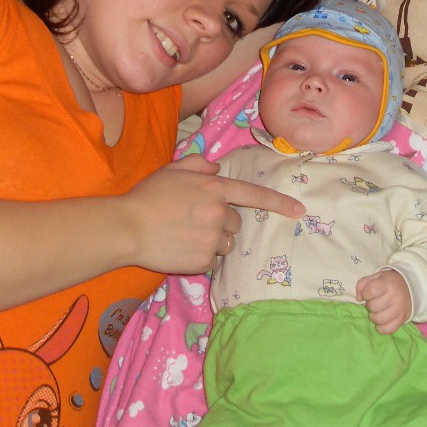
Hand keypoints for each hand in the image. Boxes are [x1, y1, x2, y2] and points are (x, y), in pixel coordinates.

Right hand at [123, 155, 303, 274]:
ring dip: (212, 241)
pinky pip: (211, 262)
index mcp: (214, 188)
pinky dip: (199, 258)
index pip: (254, 194)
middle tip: (192, 221)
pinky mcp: (204, 260)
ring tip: (183, 236)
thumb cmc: (147, 196)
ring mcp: (213, 237)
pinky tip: (179, 249)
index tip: (298, 211)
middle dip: (221, 223)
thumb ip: (197, 165)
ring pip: (226, 243)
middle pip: (236, 223)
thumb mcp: (172, 170)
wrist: (127, 227)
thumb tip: (216, 169)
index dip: (278, 203)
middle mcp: (219, 212)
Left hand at [356, 269, 411, 333]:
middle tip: (374, 302)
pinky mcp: (402, 320)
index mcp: (388, 284)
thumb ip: (363, 284)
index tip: (367, 294)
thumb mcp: (376, 277)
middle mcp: (395, 297)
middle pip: (373, 307)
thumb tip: (359, 298)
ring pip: (379, 319)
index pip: (371, 291)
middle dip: (369, 305)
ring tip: (377, 311)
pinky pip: (388, 330)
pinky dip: (381, 328)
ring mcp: (399, 310)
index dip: (365, 294)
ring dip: (374, 317)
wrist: (409, 288)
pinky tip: (381, 321)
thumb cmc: (389, 282)